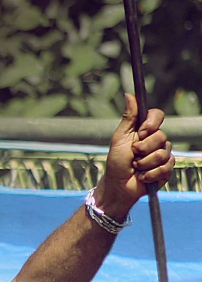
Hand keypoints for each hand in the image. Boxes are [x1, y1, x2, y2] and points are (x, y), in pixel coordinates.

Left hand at [97, 93, 174, 216]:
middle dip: (143, 149)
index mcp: (145, 130)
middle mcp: (156, 140)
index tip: (141, 132)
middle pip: (161, 136)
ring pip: (163, 153)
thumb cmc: (116, 162)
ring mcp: (163, 155)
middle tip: (133, 155)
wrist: (118, 186)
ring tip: (136, 168)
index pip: (158, 115)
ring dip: (145, 163)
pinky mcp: (166, 169)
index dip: (152, 123)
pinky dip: (150, 174)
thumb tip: (129, 94)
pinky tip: (143, 177)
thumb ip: (129, 117)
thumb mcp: (119, 138)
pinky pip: (165, 167)